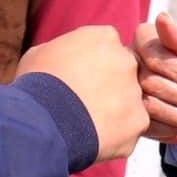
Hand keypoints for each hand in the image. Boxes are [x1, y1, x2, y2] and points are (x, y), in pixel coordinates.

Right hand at [15, 25, 146, 162]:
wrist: (43, 121)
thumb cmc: (36, 85)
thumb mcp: (41, 54)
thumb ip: (63, 50)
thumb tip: (65, 56)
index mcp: (104, 38)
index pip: (107, 47)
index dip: (93, 65)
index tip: (80, 79)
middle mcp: (126, 60)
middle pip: (124, 72)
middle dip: (109, 86)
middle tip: (86, 103)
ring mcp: (135, 90)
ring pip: (130, 101)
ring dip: (114, 111)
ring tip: (87, 124)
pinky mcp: (139, 120)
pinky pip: (131, 128)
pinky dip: (117, 135)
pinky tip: (95, 139)